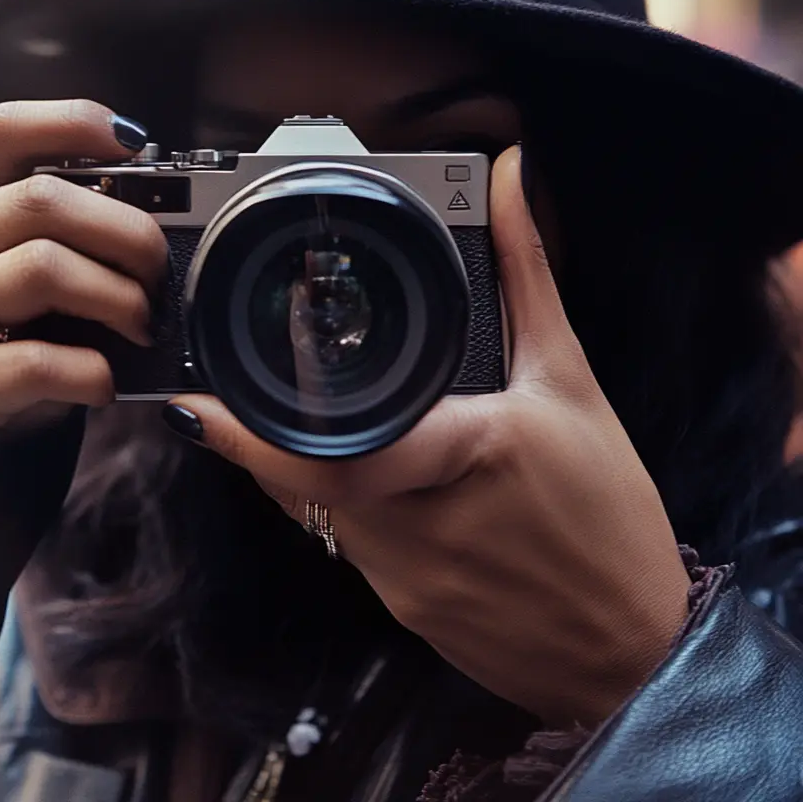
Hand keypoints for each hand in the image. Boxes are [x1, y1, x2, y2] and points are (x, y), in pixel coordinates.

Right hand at [0, 100, 167, 449]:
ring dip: (119, 299)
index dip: (73, 122)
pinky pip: (38, 361)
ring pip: (44, 269)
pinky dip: (95, 373)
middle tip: (158, 273)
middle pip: (41, 201)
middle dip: (127, 232)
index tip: (134, 143)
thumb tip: (154, 224)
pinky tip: (103, 384)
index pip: (3, 134)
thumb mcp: (20, 287)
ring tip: (141, 327)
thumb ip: (63, 246)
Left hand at [164, 146, 690, 728]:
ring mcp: (402, 583)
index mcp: (460, 458)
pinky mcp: (402, 612)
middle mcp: (415, 533)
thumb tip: (507, 182)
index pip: (330, 456)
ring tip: (306, 423)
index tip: (193, 403)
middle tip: (241, 392)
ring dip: (295, 466)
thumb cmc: (609, 513)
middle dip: (263, 435)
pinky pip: (342, 548)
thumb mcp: (572, 381)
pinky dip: (335, 504)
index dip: (248, 436)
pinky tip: (366, 476)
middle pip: (301, 481)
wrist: (635, 645)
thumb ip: (525, 274)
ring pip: (313, 516)